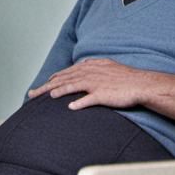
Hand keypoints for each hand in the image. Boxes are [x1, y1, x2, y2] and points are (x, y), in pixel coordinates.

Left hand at [26, 58, 161, 109]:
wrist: (142, 84)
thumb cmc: (125, 78)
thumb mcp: (106, 67)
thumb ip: (92, 66)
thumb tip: (81, 66)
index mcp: (90, 67)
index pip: (66, 72)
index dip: (53, 79)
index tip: (43, 85)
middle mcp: (90, 73)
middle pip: (63, 79)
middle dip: (46, 86)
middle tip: (32, 93)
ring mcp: (96, 83)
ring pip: (71, 86)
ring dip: (58, 91)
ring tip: (47, 96)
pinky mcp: (103, 94)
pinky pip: (88, 99)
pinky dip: (78, 103)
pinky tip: (70, 108)